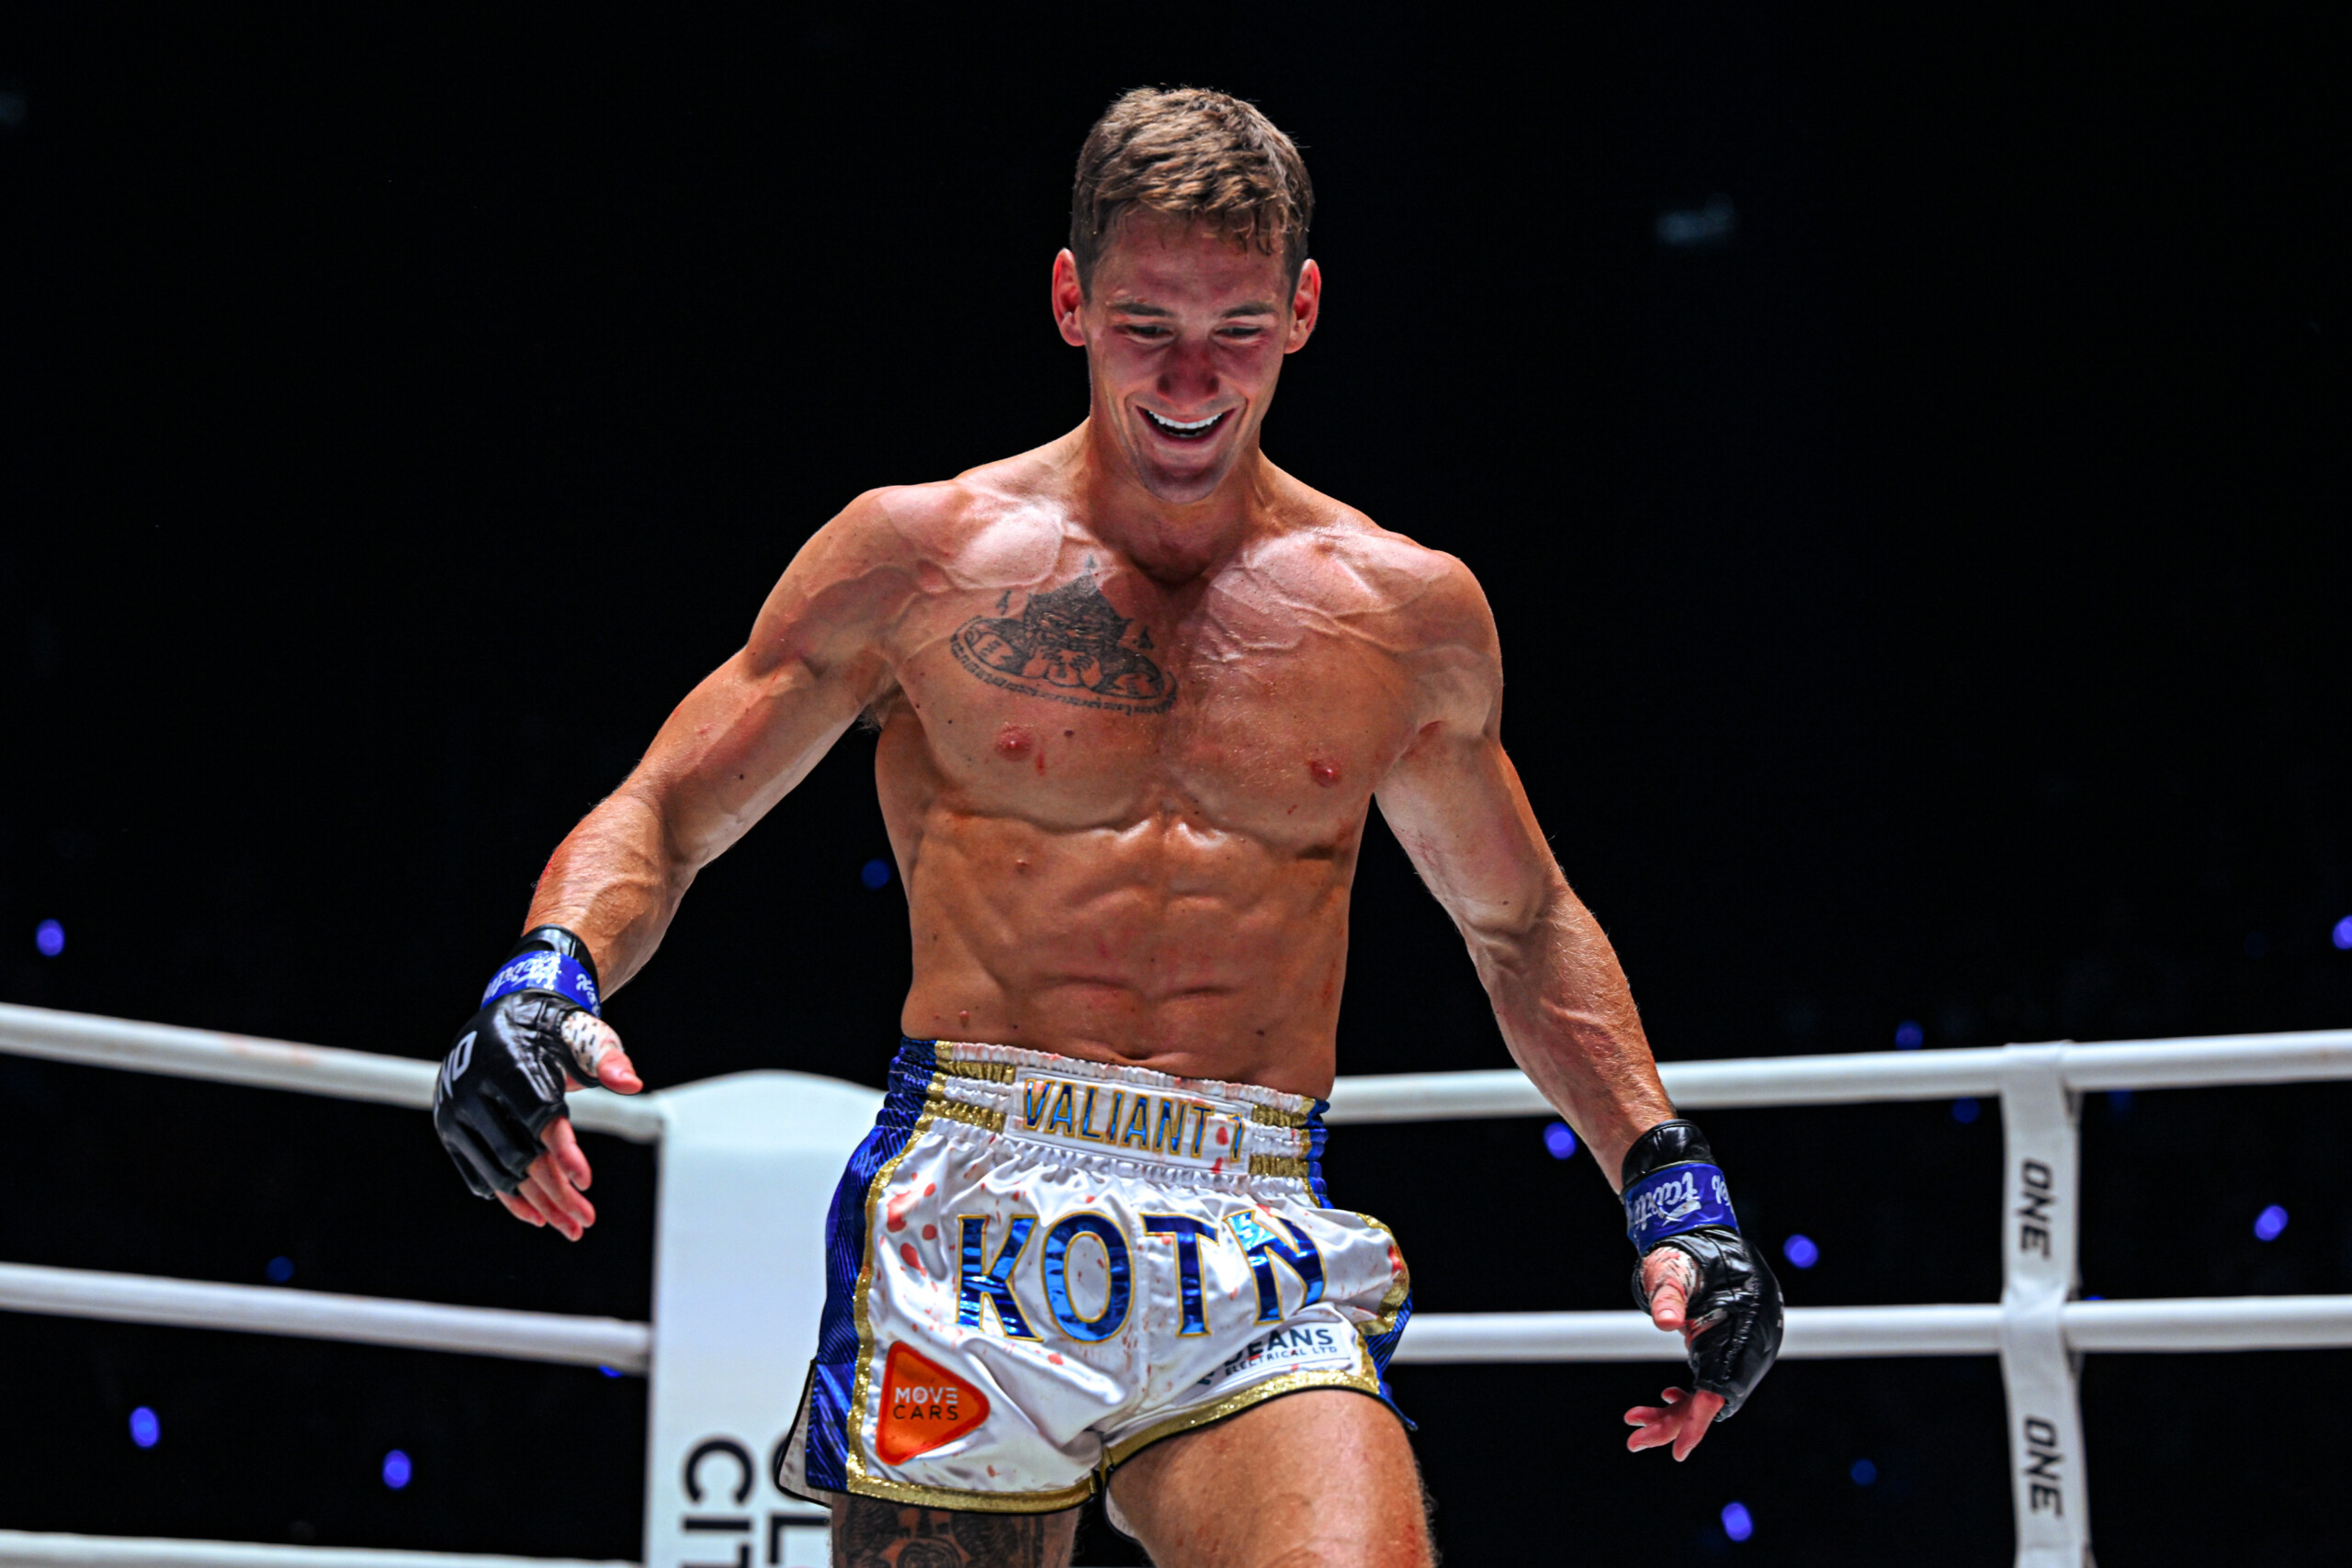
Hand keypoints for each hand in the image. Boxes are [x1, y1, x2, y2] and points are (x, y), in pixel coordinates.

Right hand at [433, 990, 641, 1237]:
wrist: (502, 1019)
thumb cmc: (551, 1030)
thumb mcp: (582, 1035)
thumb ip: (608, 1059)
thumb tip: (633, 1082)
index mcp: (508, 1061)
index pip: (537, 1115)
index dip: (563, 1150)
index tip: (587, 1181)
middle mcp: (473, 1089)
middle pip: (518, 1155)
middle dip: (556, 1192)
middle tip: (587, 1220)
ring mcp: (455, 1112)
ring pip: (498, 1172)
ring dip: (536, 1203)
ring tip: (570, 1225)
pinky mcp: (449, 1130)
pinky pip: (478, 1173)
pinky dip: (508, 1197)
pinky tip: (538, 1215)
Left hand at [1624, 1248, 1726, 1459]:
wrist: (1700, 1238)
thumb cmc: (1685, 1255)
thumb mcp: (1672, 1270)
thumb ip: (1669, 1296)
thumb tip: (1665, 1322)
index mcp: (1744, 1325)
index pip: (1723, 1385)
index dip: (1700, 1419)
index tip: (1679, 1449)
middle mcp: (1749, 1344)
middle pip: (1714, 1398)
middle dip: (1675, 1422)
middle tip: (1633, 1440)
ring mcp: (1741, 1350)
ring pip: (1710, 1396)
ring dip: (1675, 1413)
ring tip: (1633, 1419)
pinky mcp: (1728, 1352)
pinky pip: (1710, 1384)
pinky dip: (1686, 1397)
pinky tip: (1663, 1395)